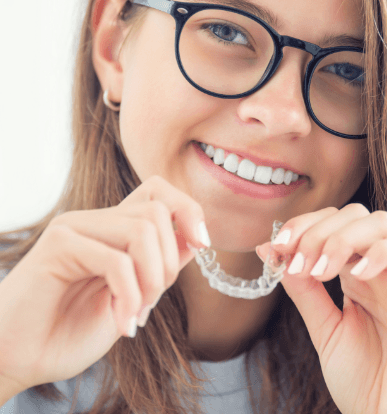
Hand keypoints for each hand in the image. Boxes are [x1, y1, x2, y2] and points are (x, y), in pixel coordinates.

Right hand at [0, 175, 207, 394]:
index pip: (158, 191)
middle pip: (158, 210)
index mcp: (112, 228)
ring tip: (136, 314)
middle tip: (151, 302)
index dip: (188, 209)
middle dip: (170, 261)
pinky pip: (116, 260)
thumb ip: (160, 266)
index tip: (203, 243)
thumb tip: (196, 238)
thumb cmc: (70, 331)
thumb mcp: (133, 298)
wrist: (16, 360)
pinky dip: (130, 296)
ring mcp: (74, 228)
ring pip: (143, 229)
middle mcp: (94, 220)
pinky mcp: (57, 245)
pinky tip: (122, 324)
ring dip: (152, 280)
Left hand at [256, 205, 386, 413]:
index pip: (333, 223)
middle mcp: (381, 269)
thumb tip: (268, 248)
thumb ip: (302, 287)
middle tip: (296, 259)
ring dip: (343, 238)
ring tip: (320, 271)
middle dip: (318, 229)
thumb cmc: (363, 380)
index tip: (276, 247)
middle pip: (355, 215)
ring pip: (382, 224)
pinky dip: (381, 253)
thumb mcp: (322, 327)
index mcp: (357, 273)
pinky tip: (355, 276)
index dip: (304, 225)